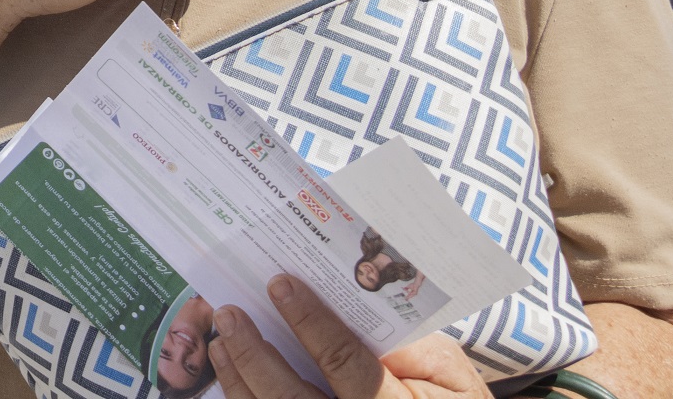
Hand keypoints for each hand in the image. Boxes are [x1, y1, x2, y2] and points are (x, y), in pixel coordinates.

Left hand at [210, 276, 489, 398]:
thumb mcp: (449, 372)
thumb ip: (409, 346)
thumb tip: (350, 310)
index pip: (347, 364)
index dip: (311, 324)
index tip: (280, 285)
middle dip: (255, 357)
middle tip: (230, 314)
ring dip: (240, 380)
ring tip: (222, 340)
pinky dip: (247, 397)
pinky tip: (231, 375)